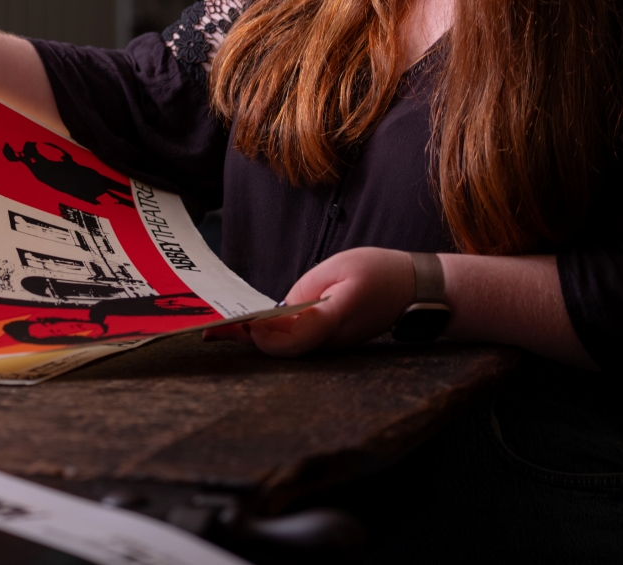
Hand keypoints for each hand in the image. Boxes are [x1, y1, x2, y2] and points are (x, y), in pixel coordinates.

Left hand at [202, 247, 416, 356]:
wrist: (413, 289)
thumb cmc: (376, 273)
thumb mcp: (340, 272)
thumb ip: (305, 296)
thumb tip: (272, 317)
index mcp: (334, 320)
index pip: (292, 338)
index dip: (262, 335)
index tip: (237, 327)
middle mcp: (330, 342)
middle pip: (281, 349)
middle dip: (244, 340)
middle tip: (208, 331)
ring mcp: (330, 346)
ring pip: (286, 349)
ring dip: (252, 340)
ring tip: (217, 330)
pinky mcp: (329, 343)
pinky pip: (296, 343)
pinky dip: (269, 337)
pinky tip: (247, 328)